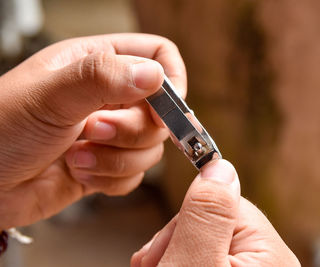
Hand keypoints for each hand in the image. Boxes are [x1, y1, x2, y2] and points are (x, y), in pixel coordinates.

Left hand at [0, 34, 185, 228]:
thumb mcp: (48, 96)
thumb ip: (102, 78)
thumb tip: (154, 75)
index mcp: (96, 64)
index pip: (157, 57)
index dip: (169, 81)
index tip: (164, 107)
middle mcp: (108, 98)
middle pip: (160, 111)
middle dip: (131, 131)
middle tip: (94, 131)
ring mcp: (108, 134)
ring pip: (150, 148)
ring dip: (117, 159)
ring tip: (77, 155)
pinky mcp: (106, 165)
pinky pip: (134, 175)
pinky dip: (111, 180)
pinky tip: (79, 173)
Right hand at [131, 160, 299, 265]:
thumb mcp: (191, 262)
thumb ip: (208, 213)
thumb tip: (219, 167)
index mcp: (269, 253)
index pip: (225, 202)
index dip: (188, 220)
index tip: (166, 245)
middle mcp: (268, 262)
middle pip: (211, 221)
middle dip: (177, 242)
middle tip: (159, 266)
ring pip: (204, 239)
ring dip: (175, 254)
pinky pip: (207, 256)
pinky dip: (183, 262)